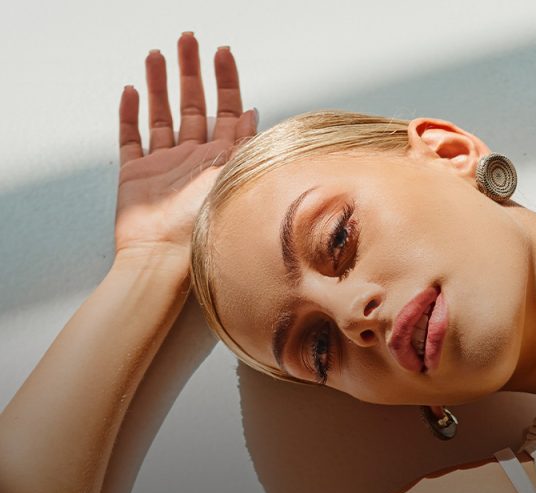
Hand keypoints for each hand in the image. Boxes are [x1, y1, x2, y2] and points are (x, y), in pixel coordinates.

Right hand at [116, 32, 256, 263]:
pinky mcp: (136, 176)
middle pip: (194, 104)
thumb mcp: (234, 180)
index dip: (226, 80)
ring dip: (160, 84)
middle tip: (188, 39)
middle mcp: (195, 159)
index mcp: (223, 159)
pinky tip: (132, 91)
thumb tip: (255, 112)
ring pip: (162, 115)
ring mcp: (164, 166)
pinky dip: (130, 115)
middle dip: (192, 71)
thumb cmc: (205, 228)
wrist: (165, 261)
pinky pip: (131, 139)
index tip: (222, 52)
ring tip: (157, 54)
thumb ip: (243, 146)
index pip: (228, 110)